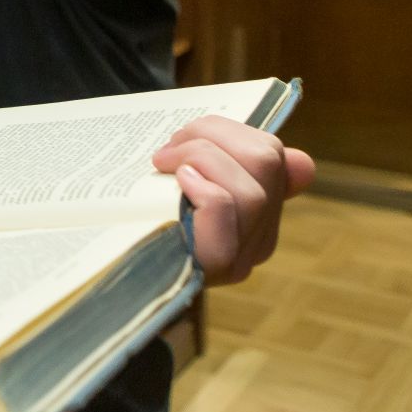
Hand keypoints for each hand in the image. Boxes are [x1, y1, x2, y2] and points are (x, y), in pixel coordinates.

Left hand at [152, 116, 315, 284]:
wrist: (112, 279)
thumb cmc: (145, 222)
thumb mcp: (184, 186)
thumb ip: (224, 165)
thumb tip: (299, 162)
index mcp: (260, 212)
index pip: (279, 159)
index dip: (238, 132)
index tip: (193, 136)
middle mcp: (259, 236)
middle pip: (266, 161)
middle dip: (212, 134)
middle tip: (170, 145)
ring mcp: (241, 254)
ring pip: (250, 188)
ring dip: (200, 157)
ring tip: (164, 162)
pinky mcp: (216, 265)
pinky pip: (224, 206)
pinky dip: (201, 185)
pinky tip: (178, 183)